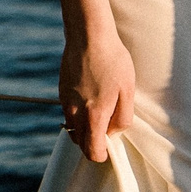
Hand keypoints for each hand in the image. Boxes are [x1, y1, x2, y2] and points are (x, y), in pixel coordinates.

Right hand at [58, 32, 138, 163]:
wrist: (89, 36)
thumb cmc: (113, 61)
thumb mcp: (128, 90)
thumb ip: (122, 117)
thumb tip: (114, 132)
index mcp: (94, 115)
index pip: (92, 151)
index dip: (101, 155)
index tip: (109, 148)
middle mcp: (76, 113)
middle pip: (81, 143)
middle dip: (93, 144)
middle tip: (108, 128)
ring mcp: (66, 102)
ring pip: (73, 129)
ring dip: (85, 129)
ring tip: (100, 111)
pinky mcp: (62, 92)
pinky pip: (69, 113)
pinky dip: (78, 115)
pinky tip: (91, 97)